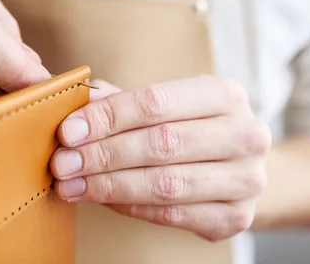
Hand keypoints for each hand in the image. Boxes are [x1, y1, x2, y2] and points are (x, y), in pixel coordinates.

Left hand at [50, 77, 270, 240]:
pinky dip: (130, 207)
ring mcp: (246, 178)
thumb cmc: (191, 127)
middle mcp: (246, 133)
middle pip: (161, 143)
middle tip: (62, 163)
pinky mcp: (238, 216)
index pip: (155, 102)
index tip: (68, 131)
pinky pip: (172, 215)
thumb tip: (76, 101)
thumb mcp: (166, 103)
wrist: (239, 165)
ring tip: (72, 185)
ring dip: (109, 186)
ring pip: (166, 184)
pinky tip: (103, 199)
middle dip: (103, 154)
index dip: (107, 117)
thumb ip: (121, 101)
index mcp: (226, 94)